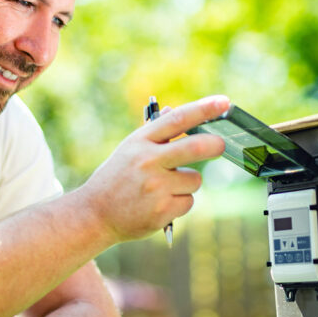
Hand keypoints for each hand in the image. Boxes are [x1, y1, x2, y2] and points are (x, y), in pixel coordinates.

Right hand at [81, 95, 228, 241]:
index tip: (224, 102)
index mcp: (140, 142)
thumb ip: (154, 134)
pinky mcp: (161, 211)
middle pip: (195, 148)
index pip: (177, 120)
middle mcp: (147, 161)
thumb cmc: (115, 178)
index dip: (204, 109)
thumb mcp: (129, 150)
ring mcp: (155, 187)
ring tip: (163, 189)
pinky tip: (159, 204)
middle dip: (215, 145)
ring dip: (187, 184)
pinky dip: (179, 203)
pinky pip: (188, 202)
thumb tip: (174, 112)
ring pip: (194, 179)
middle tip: (220, 145)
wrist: (94, 214)